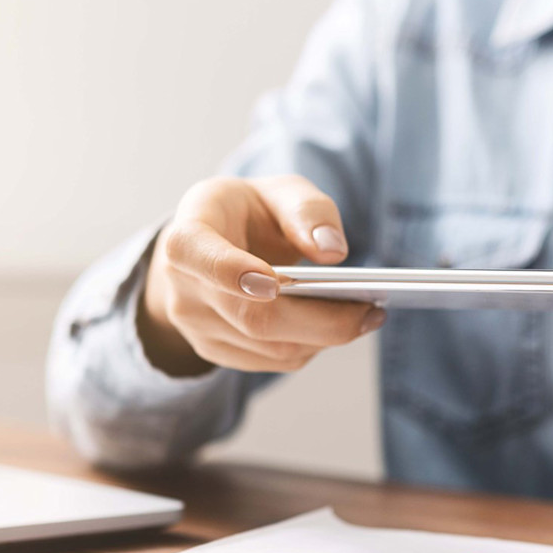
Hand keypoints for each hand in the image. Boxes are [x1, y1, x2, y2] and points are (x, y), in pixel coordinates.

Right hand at [139, 175, 384, 375]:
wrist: (213, 246)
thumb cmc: (248, 213)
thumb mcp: (278, 192)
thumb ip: (306, 209)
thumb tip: (333, 251)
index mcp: (188, 234)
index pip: (194, 254)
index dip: (230, 271)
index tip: (273, 283)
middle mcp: (183, 286)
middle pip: (251, 317)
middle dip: (318, 319)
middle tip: (369, 311)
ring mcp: (195, 326)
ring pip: (267, 346)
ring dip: (323, 336)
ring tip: (365, 315)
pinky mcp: (216, 350)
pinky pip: (271, 360)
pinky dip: (310, 346)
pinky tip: (336, 327)